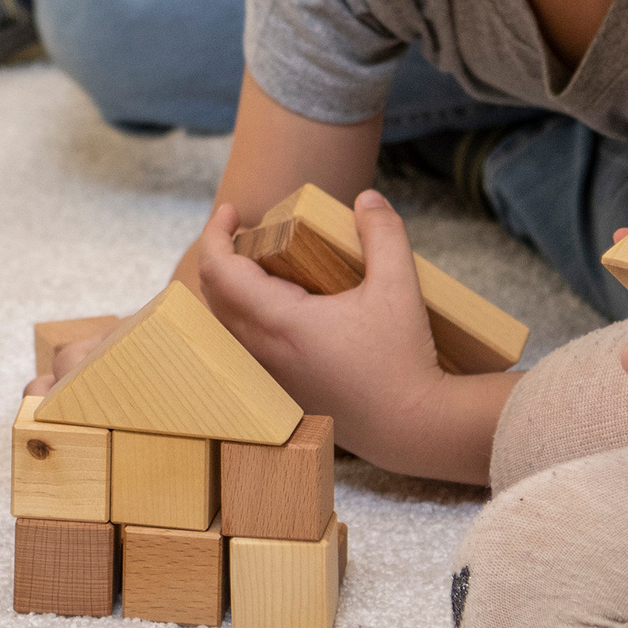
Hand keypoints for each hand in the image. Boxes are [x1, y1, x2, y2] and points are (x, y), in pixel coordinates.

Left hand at [192, 189, 503, 483]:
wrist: (414, 428)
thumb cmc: (404, 361)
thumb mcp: (400, 287)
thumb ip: (384, 234)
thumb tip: (366, 199)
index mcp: (280, 322)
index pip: (218, 271)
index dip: (215, 233)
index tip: (232, 211)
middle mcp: (263, 352)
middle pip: (213, 295)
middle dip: (222, 255)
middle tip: (249, 233)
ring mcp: (269, 376)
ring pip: (226, 323)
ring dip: (233, 287)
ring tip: (265, 264)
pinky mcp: (282, 391)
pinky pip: (244, 346)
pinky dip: (246, 315)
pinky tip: (281, 305)